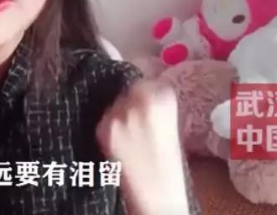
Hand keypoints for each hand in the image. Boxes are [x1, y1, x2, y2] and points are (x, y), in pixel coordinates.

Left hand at [96, 79, 188, 214]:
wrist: (156, 195)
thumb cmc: (170, 165)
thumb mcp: (173, 127)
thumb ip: (159, 106)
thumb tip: (144, 92)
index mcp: (163, 99)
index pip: (149, 81)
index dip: (149, 92)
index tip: (149, 101)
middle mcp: (139, 102)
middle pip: (129, 88)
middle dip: (131, 100)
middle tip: (137, 118)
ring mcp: (119, 115)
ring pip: (115, 103)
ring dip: (119, 112)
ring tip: (129, 133)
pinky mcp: (103, 129)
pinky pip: (104, 120)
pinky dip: (110, 127)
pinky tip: (120, 142)